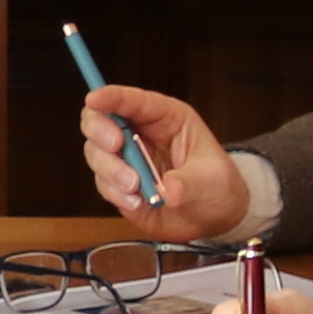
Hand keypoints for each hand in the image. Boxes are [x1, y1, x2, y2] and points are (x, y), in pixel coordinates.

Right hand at [74, 84, 250, 240]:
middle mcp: (140, 134)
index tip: (95, 99)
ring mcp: (126, 160)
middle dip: (101, 131)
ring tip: (136, 187)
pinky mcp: (118, 185)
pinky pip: (103, 184)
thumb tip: (169, 190)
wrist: (214, 217)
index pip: (133, 100)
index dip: (111, 96)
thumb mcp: (213, 180)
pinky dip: (115, 193)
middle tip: (116, 146)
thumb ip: (190, 183)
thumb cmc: (218, 186)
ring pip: (96, 153)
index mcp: (166, 118)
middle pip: (100, 119)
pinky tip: (137, 202)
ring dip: (111, 170)